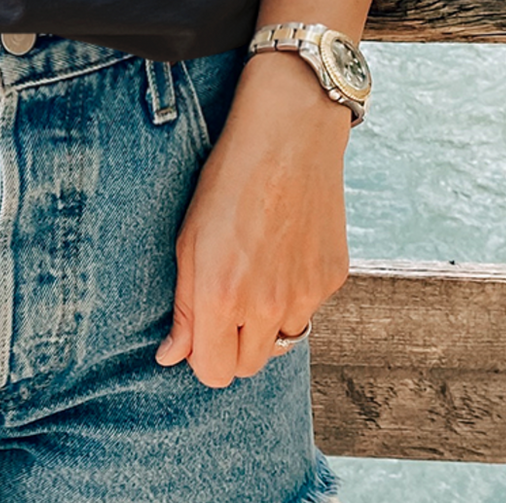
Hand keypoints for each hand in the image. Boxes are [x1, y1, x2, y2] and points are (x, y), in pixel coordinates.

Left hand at [155, 49, 351, 386]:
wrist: (289, 132)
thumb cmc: (228, 178)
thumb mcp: (188, 237)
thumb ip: (184, 306)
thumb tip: (173, 357)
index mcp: (221, 296)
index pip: (213, 373)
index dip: (203, 355)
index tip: (201, 329)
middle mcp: (266, 305)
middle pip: (248, 366)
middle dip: (234, 343)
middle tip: (228, 299)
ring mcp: (305, 294)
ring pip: (282, 339)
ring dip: (267, 321)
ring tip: (258, 268)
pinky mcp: (333, 278)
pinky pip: (309, 306)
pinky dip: (295, 291)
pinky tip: (285, 247)